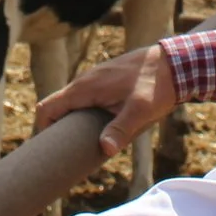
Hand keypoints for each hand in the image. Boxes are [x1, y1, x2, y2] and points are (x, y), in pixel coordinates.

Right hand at [35, 43, 179, 156]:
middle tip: (68, 154)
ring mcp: (95, 79)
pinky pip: (85, 98)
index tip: (50, 152)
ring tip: (85, 145)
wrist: (174, 62)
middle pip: (57, 107)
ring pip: (72, 103)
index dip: (42, 130)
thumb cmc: (156, 85)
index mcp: (85, 88)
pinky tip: (101, 127)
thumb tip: (105, 149)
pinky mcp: (106, 80)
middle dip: (58, 130)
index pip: (47, 108)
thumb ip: (121, 128)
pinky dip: (85, 113)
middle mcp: (84, 81)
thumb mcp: (140, 110)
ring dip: (73, 122)